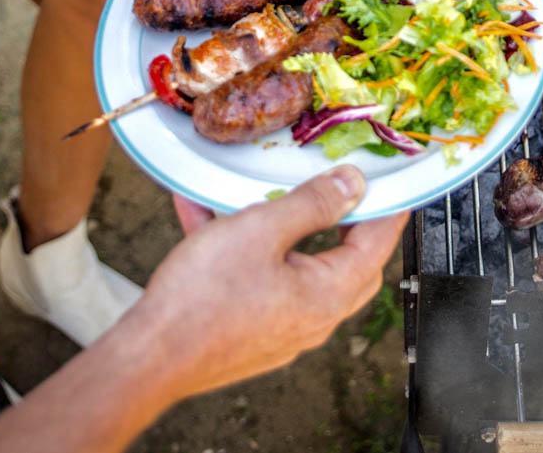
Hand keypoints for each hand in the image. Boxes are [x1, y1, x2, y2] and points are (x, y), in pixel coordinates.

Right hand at [128, 167, 406, 401]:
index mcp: (327, 294)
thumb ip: (312, 204)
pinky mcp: (251, 330)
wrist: (149, 357)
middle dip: (345, 220)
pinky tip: (207, 215)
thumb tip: (352, 185)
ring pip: (297, 267)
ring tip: (257, 193)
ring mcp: (282, 328)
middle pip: (346, 260)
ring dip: (281, 227)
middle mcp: (313, 318)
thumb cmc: (202, 300)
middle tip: (340, 187)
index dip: (387, 206)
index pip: (378, 243)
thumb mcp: (261, 230)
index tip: (393, 184)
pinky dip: (243, 247)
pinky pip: (259, 278)